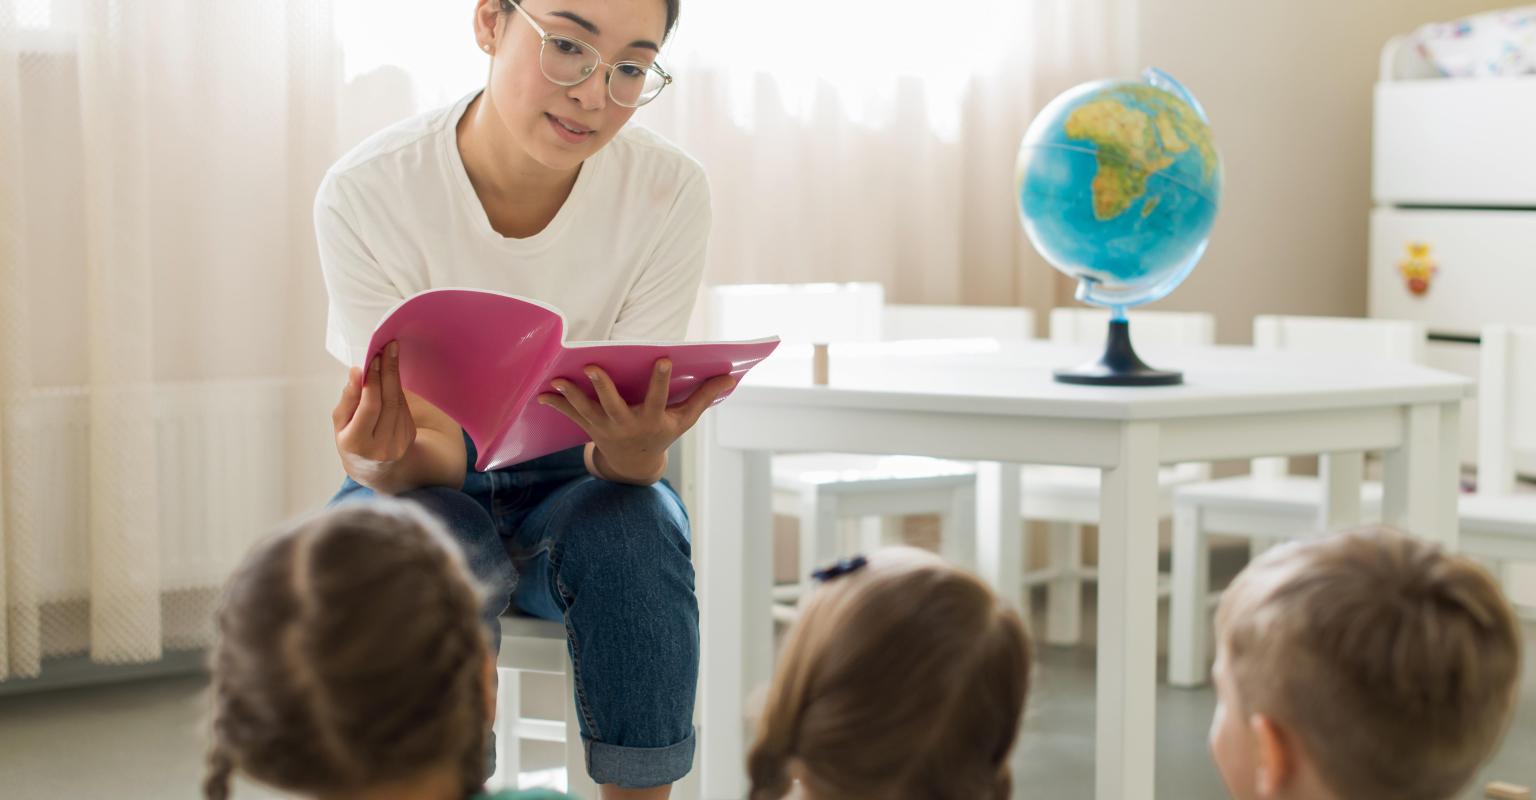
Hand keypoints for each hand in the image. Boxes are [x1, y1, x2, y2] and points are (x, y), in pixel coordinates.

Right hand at [332, 341, 416, 486]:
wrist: (374, 468)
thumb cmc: (351, 440)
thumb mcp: (341, 423)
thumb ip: (348, 398)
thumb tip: (356, 372)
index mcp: (356, 443)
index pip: (369, 407)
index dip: (372, 381)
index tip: (374, 357)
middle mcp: (380, 447)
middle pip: (388, 402)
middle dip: (388, 372)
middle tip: (388, 348)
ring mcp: (398, 444)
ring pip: (399, 403)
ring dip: (395, 377)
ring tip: (390, 355)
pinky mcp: (409, 438)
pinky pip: (404, 408)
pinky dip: (397, 390)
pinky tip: (391, 377)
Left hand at [537, 358, 735, 483]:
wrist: (634, 464)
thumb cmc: (663, 433)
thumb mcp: (685, 419)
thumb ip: (704, 397)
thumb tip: (731, 377)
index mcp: (653, 420)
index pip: (659, 397)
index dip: (661, 379)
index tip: (663, 358)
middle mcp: (627, 424)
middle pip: (614, 405)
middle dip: (603, 387)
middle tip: (592, 368)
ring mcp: (606, 428)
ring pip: (587, 410)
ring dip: (571, 396)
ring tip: (557, 379)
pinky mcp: (590, 427)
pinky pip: (571, 416)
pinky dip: (556, 405)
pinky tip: (541, 394)